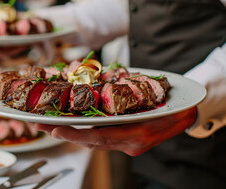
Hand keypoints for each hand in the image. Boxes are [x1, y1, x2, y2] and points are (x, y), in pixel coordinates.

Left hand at [36, 107, 196, 155]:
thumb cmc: (173, 104)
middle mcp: (129, 143)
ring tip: (45, 121)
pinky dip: (82, 130)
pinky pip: (99, 136)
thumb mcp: (156, 97)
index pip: (101, 137)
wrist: (186, 115)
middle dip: (63, 132)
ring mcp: (126, 143)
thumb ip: (132, 95)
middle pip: (90, 140)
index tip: (56, 128)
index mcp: (137, 135)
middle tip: (39, 124)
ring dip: (68, 130)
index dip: (77, 134)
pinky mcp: (123, 139)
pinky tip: (66, 122)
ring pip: (91, 139)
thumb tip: (103, 82)